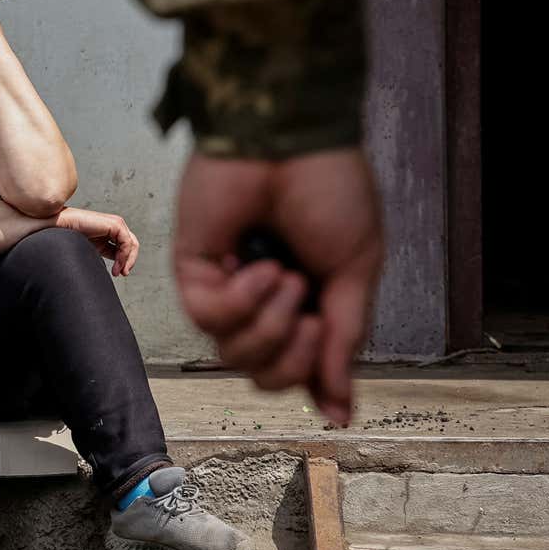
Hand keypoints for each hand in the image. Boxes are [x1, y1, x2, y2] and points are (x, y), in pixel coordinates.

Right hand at [55, 206, 138, 276]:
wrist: (62, 228)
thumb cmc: (72, 236)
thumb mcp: (94, 249)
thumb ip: (107, 253)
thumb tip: (117, 267)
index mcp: (109, 231)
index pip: (124, 247)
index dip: (124, 261)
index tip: (117, 273)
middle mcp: (114, 227)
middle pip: (131, 245)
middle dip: (129, 261)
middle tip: (122, 273)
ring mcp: (116, 224)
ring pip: (132, 244)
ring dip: (127, 260)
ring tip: (118, 271)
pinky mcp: (115, 225)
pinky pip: (127, 243)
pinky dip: (124, 256)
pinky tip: (117, 265)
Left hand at [174, 148, 382, 422]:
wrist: (293, 139)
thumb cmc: (330, 189)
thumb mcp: (355, 271)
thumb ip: (344, 341)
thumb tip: (341, 410)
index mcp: (309, 302)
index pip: (300, 370)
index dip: (313, 380)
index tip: (331, 378)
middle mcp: (264, 303)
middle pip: (265, 376)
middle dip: (293, 354)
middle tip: (310, 312)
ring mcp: (226, 289)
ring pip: (235, 356)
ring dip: (269, 322)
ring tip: (285, 275)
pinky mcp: (193, 271)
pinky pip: (210, 318)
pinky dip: (241, 297)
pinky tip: (256, 265)